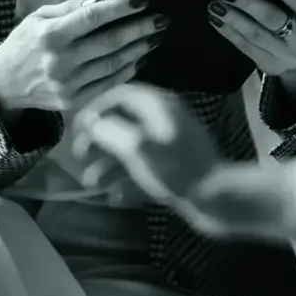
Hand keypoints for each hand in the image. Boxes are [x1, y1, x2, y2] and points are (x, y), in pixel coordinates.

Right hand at [0, 0, 167, 118]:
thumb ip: (69, 9)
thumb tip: (102, 2)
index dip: (120, 9)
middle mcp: (60, 60)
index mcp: (50, 35)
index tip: (142, 1)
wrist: (4, 84)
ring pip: (112, 64)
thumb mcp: (37, 18)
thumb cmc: (24, 44)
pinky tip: (141, 59)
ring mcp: (67, 83)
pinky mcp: (73, 101)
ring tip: (155, 37)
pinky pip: (108, 84)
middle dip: (139, 29)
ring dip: (138, 50)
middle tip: (161, 20)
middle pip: (109, 42)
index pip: (93, 18)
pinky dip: (127, 71)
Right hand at [71, 82, 225, 216]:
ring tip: (91, 184)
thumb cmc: (176, 170)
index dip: (95, 109)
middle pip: (123, 121)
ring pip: (131, 147)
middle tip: (79, 156)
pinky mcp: (175, 166)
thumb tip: (91, 122)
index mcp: (158, 106)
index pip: (120, 95)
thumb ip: (110, 131)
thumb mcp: (138, 148)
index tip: (77, 129)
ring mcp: (171, 144)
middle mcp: (164, 120)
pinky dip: (127, 177)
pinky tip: (115, 196)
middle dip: (99, 139)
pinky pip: (144, 166)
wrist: (218, 200)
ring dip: (108, 164)